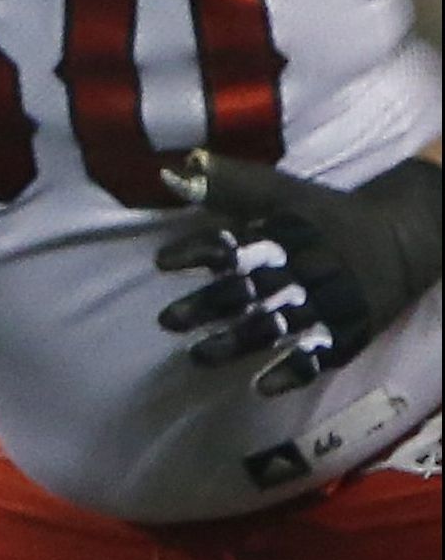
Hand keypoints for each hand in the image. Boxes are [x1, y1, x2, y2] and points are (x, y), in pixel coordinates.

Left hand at [155, 149, 444, 396]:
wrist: (398, 238)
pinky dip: (293, 372)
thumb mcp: (278, 190)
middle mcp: (307, 268)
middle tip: (166, 321)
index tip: (161, 262)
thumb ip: (227, 184)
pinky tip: (262, 387)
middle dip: (208, 306)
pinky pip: (321, 356)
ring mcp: (331, 303)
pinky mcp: (351, 331)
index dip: (200, 252)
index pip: (239, 242)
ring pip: (279, 326)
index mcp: (286, 233)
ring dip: (237, 343)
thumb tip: (176, 171)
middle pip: (253, 290)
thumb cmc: (322, 214)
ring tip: (196, 356)